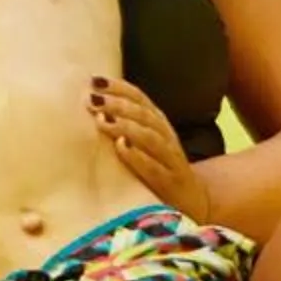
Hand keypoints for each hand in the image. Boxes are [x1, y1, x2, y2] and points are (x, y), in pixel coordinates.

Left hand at [89, 75, 207, 223]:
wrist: (192, 201)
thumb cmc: (157, 167)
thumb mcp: (143, 141)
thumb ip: (124, 123)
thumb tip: (89, 103)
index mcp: (158, 123)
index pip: (139, 98)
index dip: (118, 87)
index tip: (94, 80)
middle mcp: (166, 136)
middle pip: (143, 114)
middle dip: (117, 104)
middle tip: (92, 99)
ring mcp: (171, 159)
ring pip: (150, 137)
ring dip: (126, 127)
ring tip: (103, 121)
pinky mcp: (171, 182)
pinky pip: (155, 167)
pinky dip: (138, 156)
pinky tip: (122, 148)